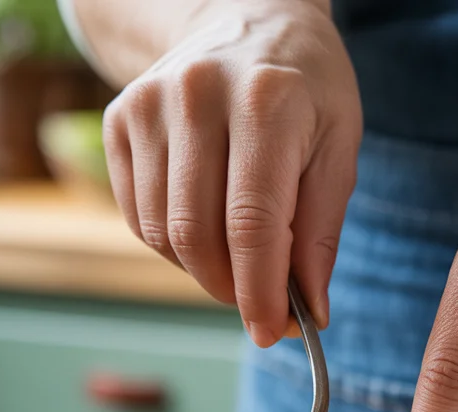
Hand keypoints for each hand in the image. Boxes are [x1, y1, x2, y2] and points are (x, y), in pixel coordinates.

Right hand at [102, 0, 361, 343]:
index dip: (261, 293)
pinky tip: (208, 230)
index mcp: (264, 102)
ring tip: (240, 260)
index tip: (273, 333)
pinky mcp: (119, 121)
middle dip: (232, 290)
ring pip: (165, 235)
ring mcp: (146, 106)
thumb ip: (322, 233)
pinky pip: (141, 218)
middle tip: (263, 306)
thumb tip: (310, 311)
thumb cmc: (305, 89)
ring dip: (204, 272)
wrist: (245, 12)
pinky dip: (176, 247)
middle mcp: (195, 97)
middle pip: (199, 237)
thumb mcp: (338, 149)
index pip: (253, 225)